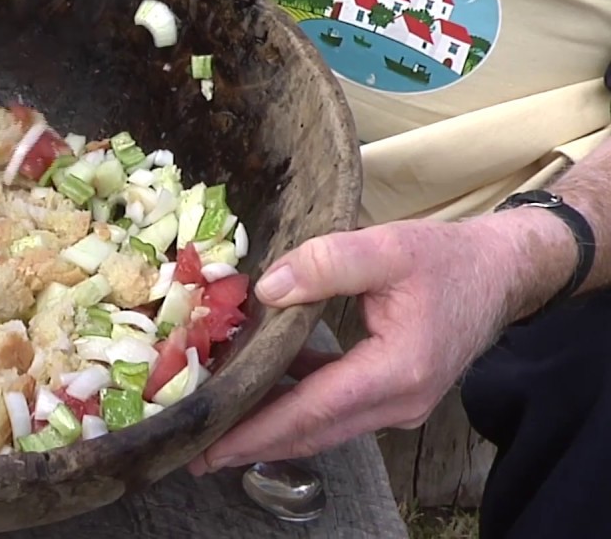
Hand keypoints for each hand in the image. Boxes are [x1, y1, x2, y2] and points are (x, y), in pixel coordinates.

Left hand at [186, 214, 557, 474]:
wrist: (500, 273)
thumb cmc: (446, 259)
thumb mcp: (388, 246)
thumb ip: (326, 263)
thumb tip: (267, 290)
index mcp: (398, 371)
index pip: (314, 410)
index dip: (260, 429)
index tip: (212, 445)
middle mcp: (399, 401)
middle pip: (313, 430)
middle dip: (254, 443)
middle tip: (196, 451)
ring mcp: (398, 404)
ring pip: (323, 425)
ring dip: (272, 428)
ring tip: (218, 429)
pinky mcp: (393, 394)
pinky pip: (335, 409)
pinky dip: (296, 405)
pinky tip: (261, 388)